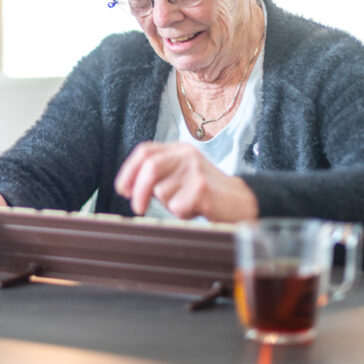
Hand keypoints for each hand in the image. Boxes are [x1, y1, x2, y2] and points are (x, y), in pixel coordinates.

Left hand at [113, 142, 257, 221]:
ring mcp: (195, 169)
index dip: (129, 171)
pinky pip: (176, 206)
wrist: (241, 202)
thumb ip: (157, 176)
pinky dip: (182, 214)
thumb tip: (127, 187)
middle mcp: (186, 155)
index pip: (145, 151)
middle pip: (150, 167)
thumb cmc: (205, 192)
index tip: (123, 190)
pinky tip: (197, 209)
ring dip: (169, 205)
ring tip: (187, 204)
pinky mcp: (202, 188)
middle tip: (138, 209)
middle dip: (138, 191)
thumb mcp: (180, 176)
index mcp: (178, 149)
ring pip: (162, 191)